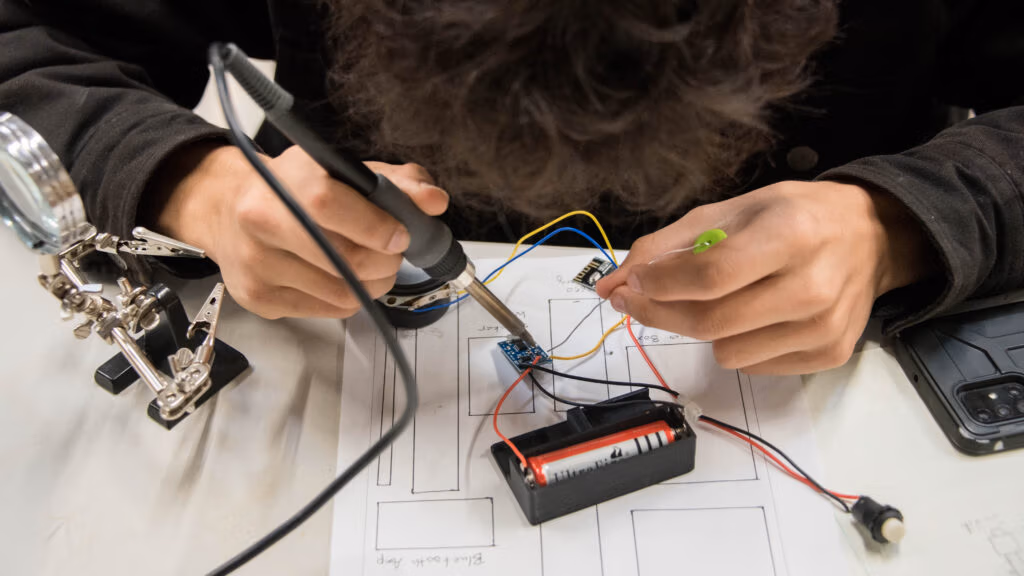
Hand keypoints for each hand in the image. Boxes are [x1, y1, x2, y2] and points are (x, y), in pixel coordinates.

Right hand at [148, 144, 448, 318]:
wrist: (227, 209)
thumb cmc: (292, 188)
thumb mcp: (341, 172)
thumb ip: (395, 183)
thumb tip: (434, 201)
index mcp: (284, 179)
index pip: (328, 205)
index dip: (375, 225)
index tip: (399, 234)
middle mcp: (261, 221)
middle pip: (342, 258)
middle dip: (384, 261)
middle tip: (392, 253)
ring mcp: (257, 264)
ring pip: (341, 292)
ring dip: (373, 283)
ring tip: (373, 266)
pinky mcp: (259, 298)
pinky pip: (329, 310)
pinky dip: (350, 298)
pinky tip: (344, 277)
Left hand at [596, 181, 936, 374]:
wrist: (873, 238)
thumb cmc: (795, 217)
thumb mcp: (733, 210)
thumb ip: (667, 245)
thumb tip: (610, 284)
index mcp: (789, 234)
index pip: (709, 276)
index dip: (658, 285)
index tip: (630, 283)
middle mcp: (812, 285)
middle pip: (709, 323)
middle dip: (660, 312)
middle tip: (639, 298)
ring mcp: (824, 327)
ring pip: (726, 352)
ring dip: (706, 328)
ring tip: (726, 298)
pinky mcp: (830, 354)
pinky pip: (752, 366)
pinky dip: (739, 342)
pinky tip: (756, 314)